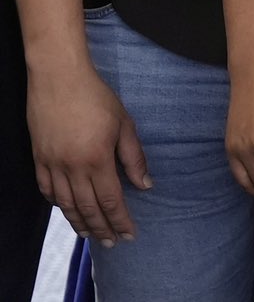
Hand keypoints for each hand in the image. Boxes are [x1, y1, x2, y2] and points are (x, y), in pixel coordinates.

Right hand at [27, 63, 149, 245]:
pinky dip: (58, 203)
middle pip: (88, 208)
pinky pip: (47, 189)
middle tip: (111, 243)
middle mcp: (72, 168)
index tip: (129, 234)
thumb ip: (134, 157)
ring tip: (90, 235)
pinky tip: (67, 210)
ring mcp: (52, 164)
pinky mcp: (39, 159)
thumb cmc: (97, 98)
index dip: (120, 220)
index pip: (110, 200)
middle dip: (101, 228)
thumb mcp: (124, 124)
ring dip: (78, 222)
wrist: (59, 80)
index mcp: (97, 159)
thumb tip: (145, 185)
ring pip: (66, 204)